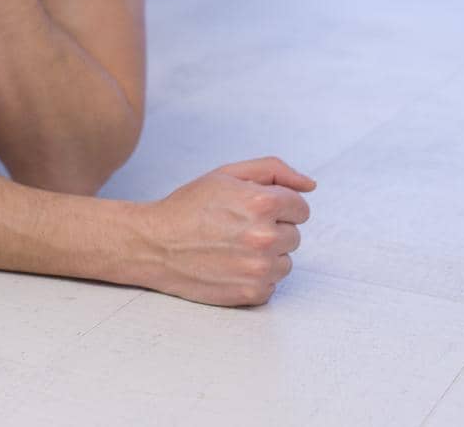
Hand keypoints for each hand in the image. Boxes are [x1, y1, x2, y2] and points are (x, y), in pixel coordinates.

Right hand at [140, 156, 315, 305]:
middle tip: (234, 228)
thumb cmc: (188, 207)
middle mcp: (265, 237)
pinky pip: (272, 285)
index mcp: (262, 203)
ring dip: (265, 256)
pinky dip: (254, 277)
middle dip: (270, 230)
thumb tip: (310, 185)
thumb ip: (273, 170)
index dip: (275, 206)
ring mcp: (260, 268)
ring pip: (285, 261)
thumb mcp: (225, 175)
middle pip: (293, 235)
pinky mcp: (252, 293)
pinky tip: (229, 266)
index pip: (300, 208)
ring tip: (231, 248)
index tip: (250, 210)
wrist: (153, 244)